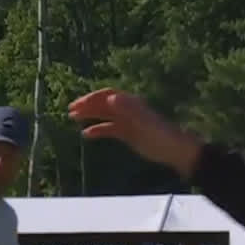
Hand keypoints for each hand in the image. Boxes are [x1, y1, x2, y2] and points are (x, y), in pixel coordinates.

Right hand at [68, 89, 203, 177]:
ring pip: (104, 115)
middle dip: (87, 105)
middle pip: (103, 104)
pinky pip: (109, 129)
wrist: (173, 150)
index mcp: (131, 103)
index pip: (107, 95)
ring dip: (89, 115)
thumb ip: (128, 109)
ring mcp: (127, 121)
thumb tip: (111, 96)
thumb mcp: (143, 122)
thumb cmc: (160, 135)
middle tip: (70, 110)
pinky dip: (97, 130)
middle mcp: (128, 110)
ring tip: (73, 118)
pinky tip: (86, 134)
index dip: (92, 98)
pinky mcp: (127, 133)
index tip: (78, 104)